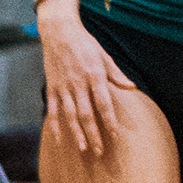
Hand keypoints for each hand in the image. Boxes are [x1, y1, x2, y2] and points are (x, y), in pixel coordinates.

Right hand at [35, 0, 131, 159]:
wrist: (59, 31)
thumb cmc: (85, 42)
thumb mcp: (104, 55)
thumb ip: (116, 73)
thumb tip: (131, 87)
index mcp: (94, 75)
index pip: (104, 104)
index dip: (109, 121)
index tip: (114, 135)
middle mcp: (78, 84)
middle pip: (87, 115)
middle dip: (94, 134)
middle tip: (99, 151)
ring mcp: (63, 87)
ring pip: (70, 115)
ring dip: (77, 134)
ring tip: (83, 149)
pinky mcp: (51, 87)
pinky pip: (53, 110)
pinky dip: (55, 125)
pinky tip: (60, 139)